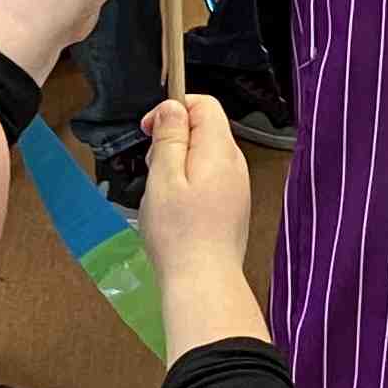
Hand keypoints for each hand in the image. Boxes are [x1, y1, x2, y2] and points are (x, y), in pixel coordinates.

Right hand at [133, 96, 247, 278]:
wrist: (203, 282)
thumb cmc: (179, 232)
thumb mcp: (164, 177)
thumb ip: (170, 137)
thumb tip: (173, 107)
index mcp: (220, 151)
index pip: (205, 105)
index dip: (174, 109)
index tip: (149, 131)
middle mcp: (235, 165)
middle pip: (205, 129)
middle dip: (173, 139)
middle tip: (153, 168)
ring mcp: (237, 187)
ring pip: (205, 156)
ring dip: (178, 164)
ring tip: (162, 193)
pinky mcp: (233, 207)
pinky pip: (210, 179)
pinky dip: (189, 183)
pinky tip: (175, 209)